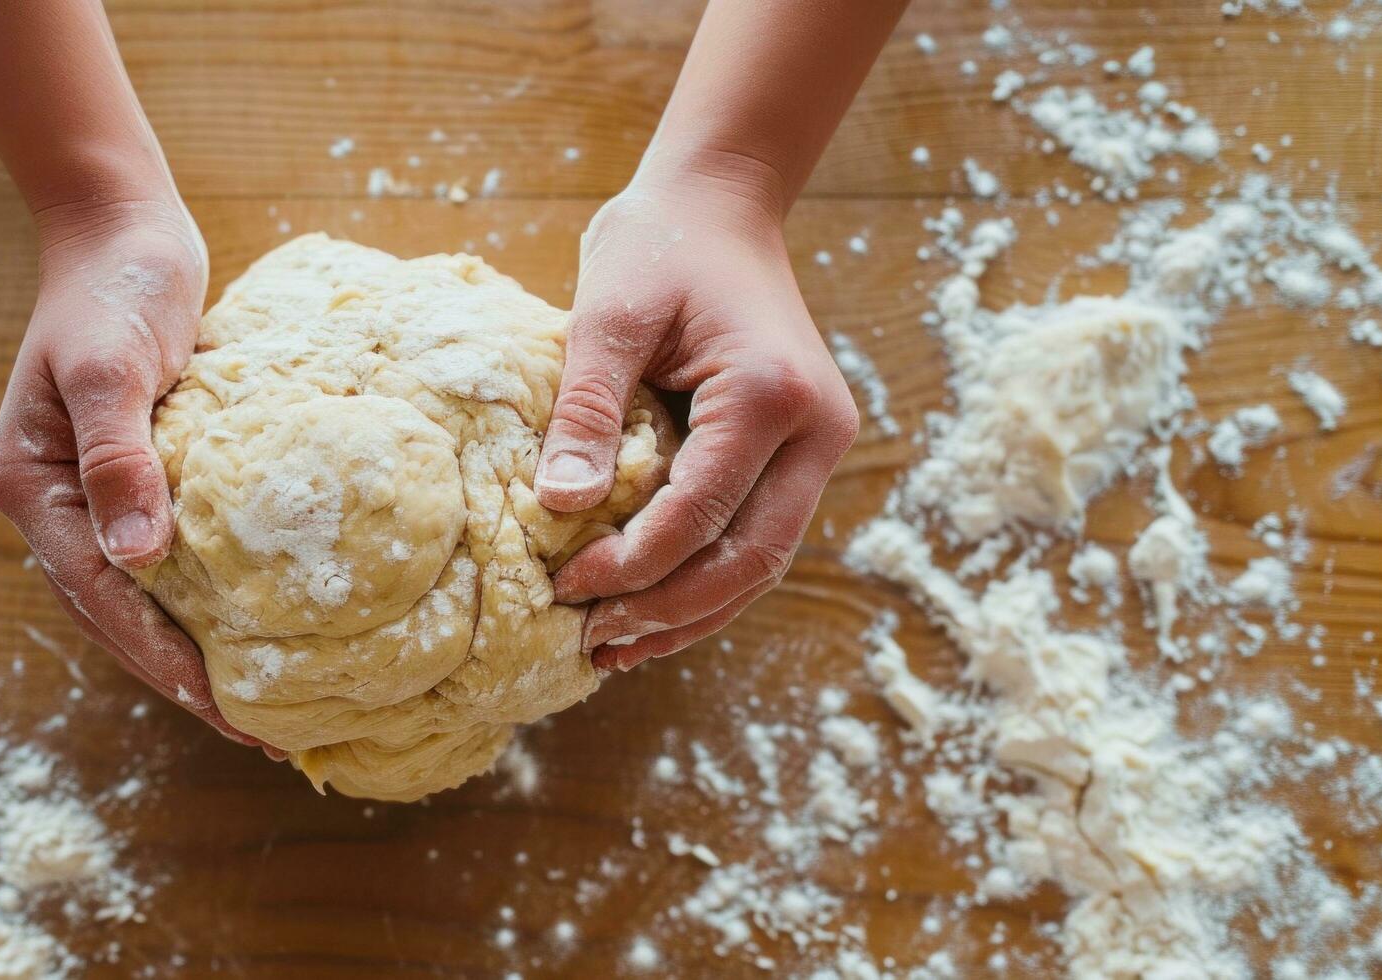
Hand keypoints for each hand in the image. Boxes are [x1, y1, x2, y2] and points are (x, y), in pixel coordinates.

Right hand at [0, 199, 265, 748]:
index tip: (224, 708)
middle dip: (184, 676)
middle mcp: (57, 502)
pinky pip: (175, 552)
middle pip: (119, 613)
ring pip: (146, 593)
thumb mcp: (110, 366)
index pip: (100, 597)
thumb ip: (118, 455)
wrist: (122, 227)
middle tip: (262, 732)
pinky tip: (264, 620)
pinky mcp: (142, 472)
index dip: (162, 660)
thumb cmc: (114, 288)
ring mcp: (97, 490)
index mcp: (31, 488)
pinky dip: (212, 592)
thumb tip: (135, 558)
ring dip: (199, 645)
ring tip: (269, 699)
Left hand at [537, 163, 859, 671]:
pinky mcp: (798, 455)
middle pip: (749, 558)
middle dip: (669, 610)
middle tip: (592, 640)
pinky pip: (757, 538)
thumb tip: (563, 508)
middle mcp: (816, 430)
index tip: (565, 589)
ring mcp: (819, 446)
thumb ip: (588, 412)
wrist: (718, 205)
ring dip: (692, 613)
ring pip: (763, 563)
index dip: (634, 565)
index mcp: (770, 394)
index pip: (702, 512)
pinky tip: (650, 613)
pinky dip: (707, 582)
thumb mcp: (606, 316)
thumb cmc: (657, 247)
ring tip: (616, 650)